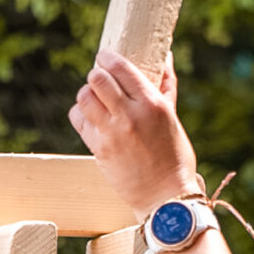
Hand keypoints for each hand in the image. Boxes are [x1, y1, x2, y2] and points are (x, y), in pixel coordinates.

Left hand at [69, 48, 203, 212]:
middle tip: (99, 77)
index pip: (120, 68)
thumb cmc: (174, 157)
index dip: (107, 58)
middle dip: (96, 74)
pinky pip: (79, 120)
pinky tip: (91, 117)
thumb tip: (167, 56)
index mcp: (152, 104)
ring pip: (84, 98)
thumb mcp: (173, 118)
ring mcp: (112, 133)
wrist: (164, 197)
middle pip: (98, 79)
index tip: (105, 57)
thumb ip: (166, 86)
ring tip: (94, 98)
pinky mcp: (99, 149)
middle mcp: (130, 115)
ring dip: (86, 94)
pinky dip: (81, 114)